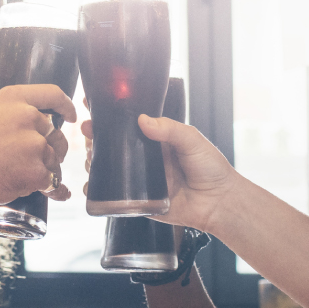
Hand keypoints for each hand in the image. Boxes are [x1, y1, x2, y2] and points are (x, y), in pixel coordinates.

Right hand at [0, 84, 74, 206]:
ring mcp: (35, 146)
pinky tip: (55, 194)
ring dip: (46, 169)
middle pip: (53, 135)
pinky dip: (54, 190)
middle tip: (34, 160)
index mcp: (13, 100)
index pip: (51, 95)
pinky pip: (53, 182)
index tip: (70, 115)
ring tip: (27, 178)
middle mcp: (29, 118)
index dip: (65, 105)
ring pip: (54, 159)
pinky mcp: (36, 172)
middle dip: (48, 148)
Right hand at [81, 114, 238, 231]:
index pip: (126, 125)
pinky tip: (90, 184)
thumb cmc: (211, 169)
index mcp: (155, 141)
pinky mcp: (137, 201)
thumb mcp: (192, 140)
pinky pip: (113, 197)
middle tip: (89, 131)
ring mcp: (139, 181)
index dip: (108, 115)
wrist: (218, 203)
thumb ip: (169, 129)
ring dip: (93, 161)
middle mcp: (143, 160)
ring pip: (107, 169)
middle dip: (94, 137)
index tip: (92, 104)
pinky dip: (97, 191)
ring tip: (91, 156)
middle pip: (111, 146)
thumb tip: (142, 119)